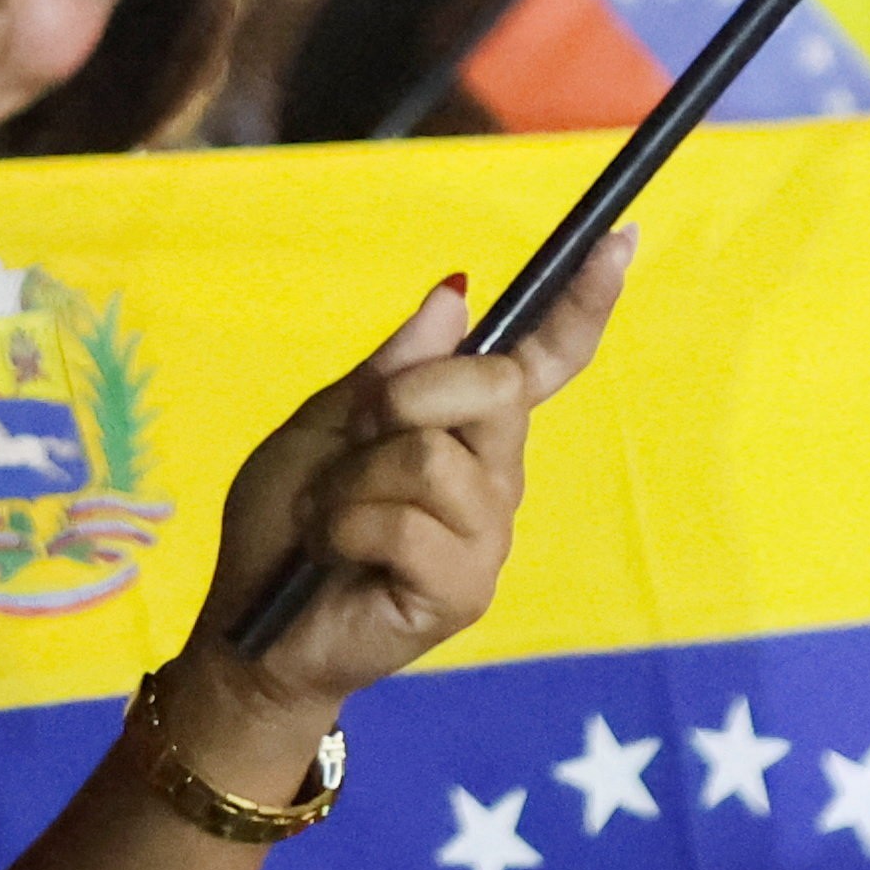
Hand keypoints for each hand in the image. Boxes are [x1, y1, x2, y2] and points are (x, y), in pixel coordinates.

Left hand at [192, 233, 636, 740]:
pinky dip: (344, 527)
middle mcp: (494, 478)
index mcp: (465, 431)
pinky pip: (405, 522)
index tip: (619, 240)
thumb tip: (457, 292)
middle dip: (402, 398)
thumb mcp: (326, 425)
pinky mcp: (465, 589)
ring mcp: (487, 537)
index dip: (579, 305)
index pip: (539, 361)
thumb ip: (391, 368)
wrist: (250, 629)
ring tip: (329, 519)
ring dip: (353, 480)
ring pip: (433, 457)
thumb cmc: (285, 527)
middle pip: (494, 387)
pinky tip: (334, 557)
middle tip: (351, 445)